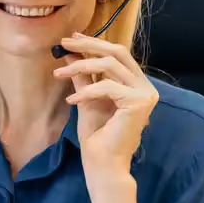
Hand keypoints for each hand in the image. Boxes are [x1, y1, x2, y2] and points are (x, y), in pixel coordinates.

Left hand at [53, 33, 158, 172]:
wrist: (104, 164)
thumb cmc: (97, 137)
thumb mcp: (87, 99)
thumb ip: (84, 77)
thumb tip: (71, 53)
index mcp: (135, 84)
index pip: (117, 54)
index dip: (95, 43)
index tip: (72, 38)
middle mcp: (145, 86)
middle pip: (117, 53)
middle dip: (88, 45)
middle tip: (64, 43)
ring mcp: (145, 93)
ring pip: (110, 66)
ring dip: (80, 66)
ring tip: (58, 73)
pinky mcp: (138, 102)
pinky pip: (107, 87)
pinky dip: (86, 91)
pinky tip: (71, 100)